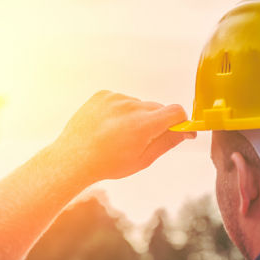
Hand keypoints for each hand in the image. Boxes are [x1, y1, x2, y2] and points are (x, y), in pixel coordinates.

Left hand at [50, 91, 195, 181]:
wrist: (73, 158)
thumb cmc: (107, 164)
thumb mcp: (142, 160)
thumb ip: (166, 143)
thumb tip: (185, 132)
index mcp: (143, 125)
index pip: (176, 111)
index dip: (181, 121)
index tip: (180, 130)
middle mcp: (131, 106)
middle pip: (157, 108)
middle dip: (156, 122)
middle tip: (142, 140)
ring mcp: (115, 98)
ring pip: (138, 105)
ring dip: (136, 117)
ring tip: (119, 136)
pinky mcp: (103, 95)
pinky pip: (121, 100)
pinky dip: (120, 111)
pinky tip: (108, 127)